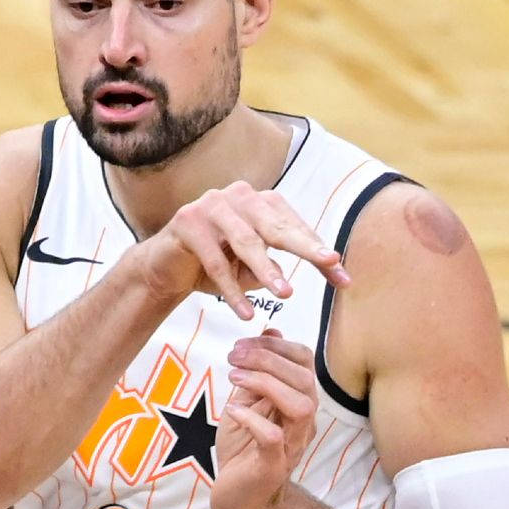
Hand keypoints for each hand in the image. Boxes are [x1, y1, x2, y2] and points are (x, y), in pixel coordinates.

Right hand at [130, 181, 351, 320]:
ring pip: (246, 241)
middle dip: (305, 248)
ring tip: (286, 294)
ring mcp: (212, 204)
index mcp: (260, 202)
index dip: (319, 253)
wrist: (165, 268)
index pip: (296, 228)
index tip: (344, 280)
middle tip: (330, 263)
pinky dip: (231, 289)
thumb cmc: (215, 265)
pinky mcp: (188, 221)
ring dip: (266, 270)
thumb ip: (281, 269)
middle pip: (276, 226)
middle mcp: (239, 196)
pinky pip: (215, 261)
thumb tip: (324, 271)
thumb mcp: (252, 270)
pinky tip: (245, 312)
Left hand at [212, 330, 319, 508]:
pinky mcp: (273, 465)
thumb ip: (258, 370)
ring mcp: (291, 444)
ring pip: (301, 405)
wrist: (238, 499)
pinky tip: (232, 411)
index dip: (275, 345)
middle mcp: (302, 422)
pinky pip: (273, 438)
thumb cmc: (243, 450)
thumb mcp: (247, 401)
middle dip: (268, 359)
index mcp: (297, 401)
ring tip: (234, 377)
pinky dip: (251, 419)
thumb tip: (269, 330)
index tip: (242, 345)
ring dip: (266, 383)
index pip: (304, 362)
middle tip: (234, 357)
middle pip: (306, 379)